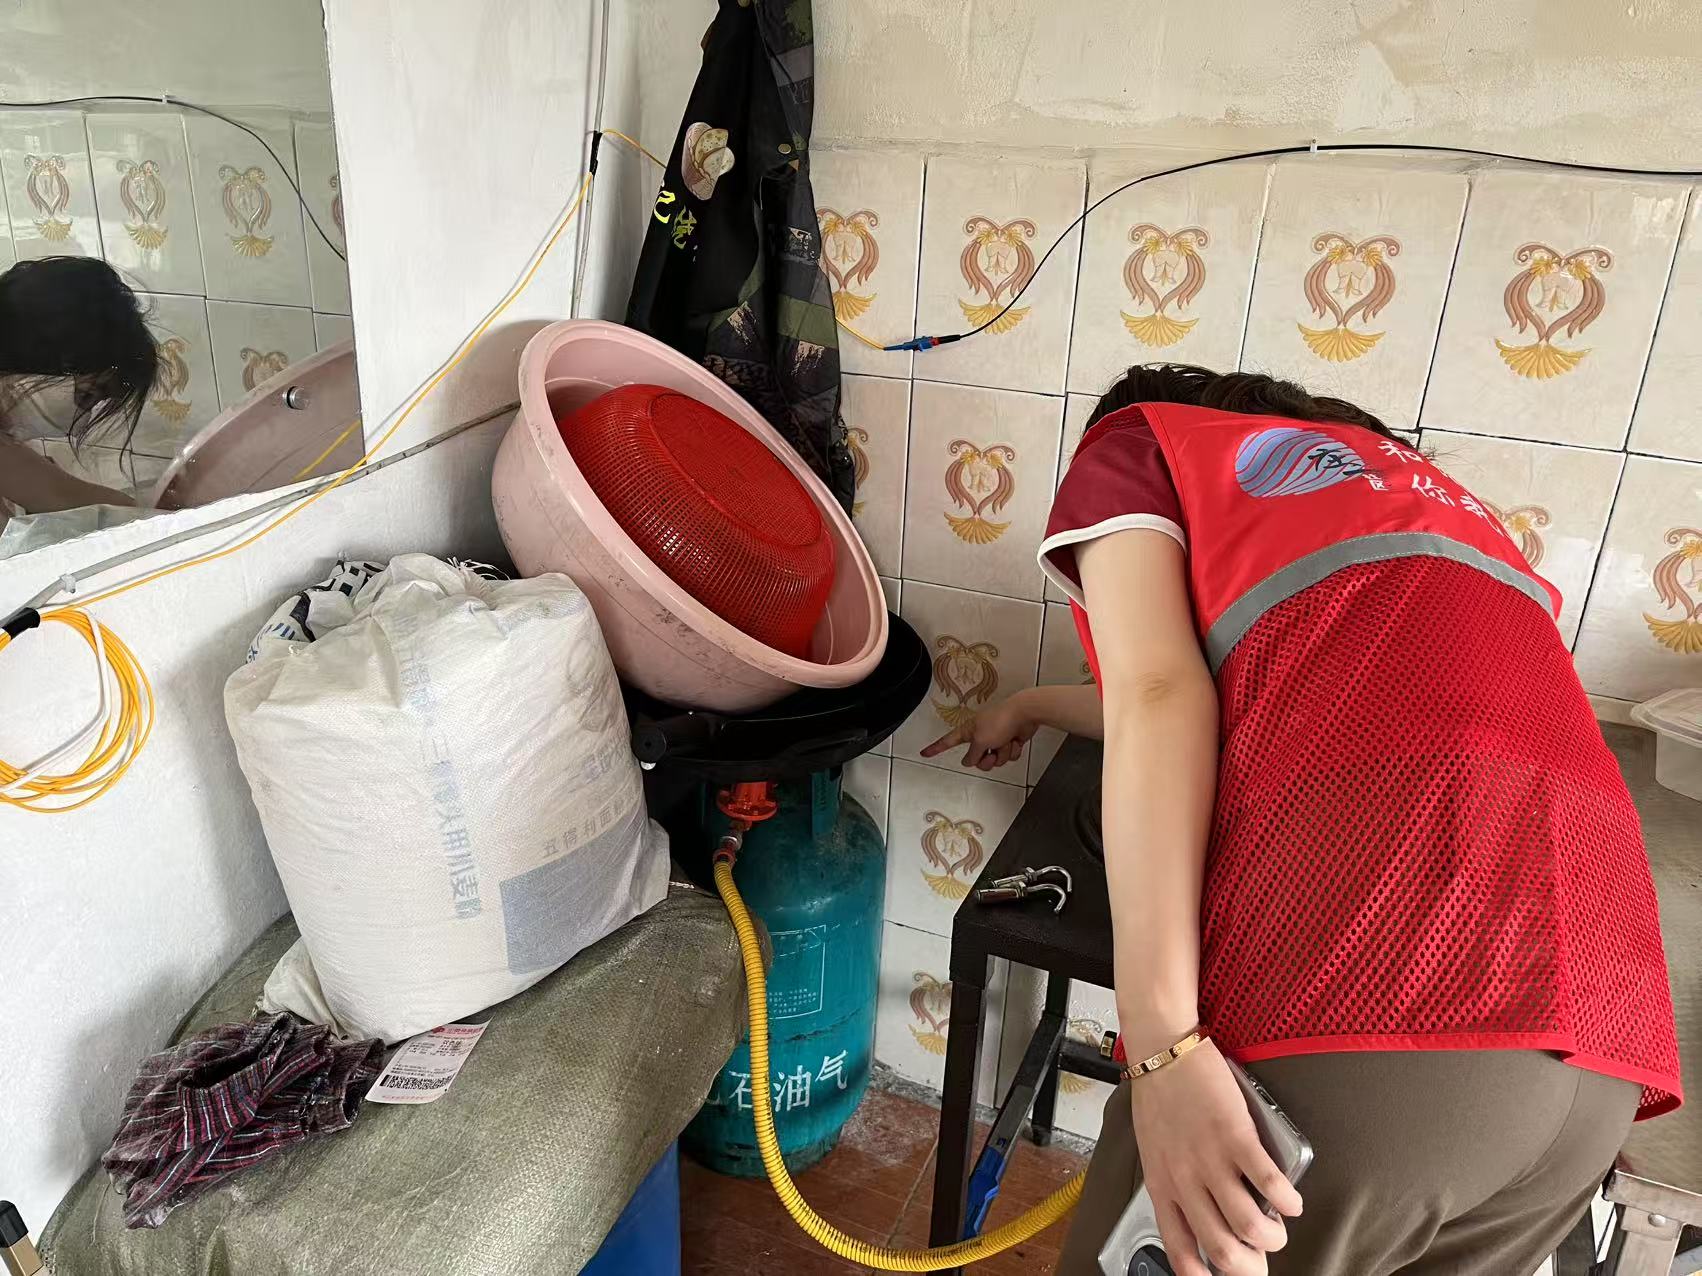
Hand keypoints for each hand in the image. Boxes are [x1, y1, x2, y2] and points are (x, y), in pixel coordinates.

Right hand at [919, 691, 1038, 771]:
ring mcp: (996, 739)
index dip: (936, 748)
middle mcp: (980, 736)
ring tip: (1007, 742)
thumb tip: (968, 761)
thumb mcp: (980, 741)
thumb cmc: (1001, 721)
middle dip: (987, 760)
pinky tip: (1015, 741)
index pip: (948, 742)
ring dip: (1003, 754)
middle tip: (993, 752)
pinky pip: (1008, 756)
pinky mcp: (1009, 741)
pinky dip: (1013, 751)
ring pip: (995, 760)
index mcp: (969, 731)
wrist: (1025, 714)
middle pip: (977, 760)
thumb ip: (972, 755)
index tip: (924, 753)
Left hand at [1127, 1040, 1301, 1275]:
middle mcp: (1185, 1181)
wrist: (1163, 1051)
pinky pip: (1269, 1183)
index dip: (1204, 1275)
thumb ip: (1175, 1181)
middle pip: (1221, 1248)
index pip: (1179, 1250)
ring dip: (1272, 1237)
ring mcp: (1211, 1160)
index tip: (1223, 1275)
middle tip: (1262, 1258)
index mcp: (1161, 1186)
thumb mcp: (1154, 1149)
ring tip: (1279, 1229)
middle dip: (1249, 1265)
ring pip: (1249, 1225)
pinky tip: (1292, 1202)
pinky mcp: (1235, 1137)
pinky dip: (1287, 1201)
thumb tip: (1205, 1210)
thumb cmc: (1158, 1096)